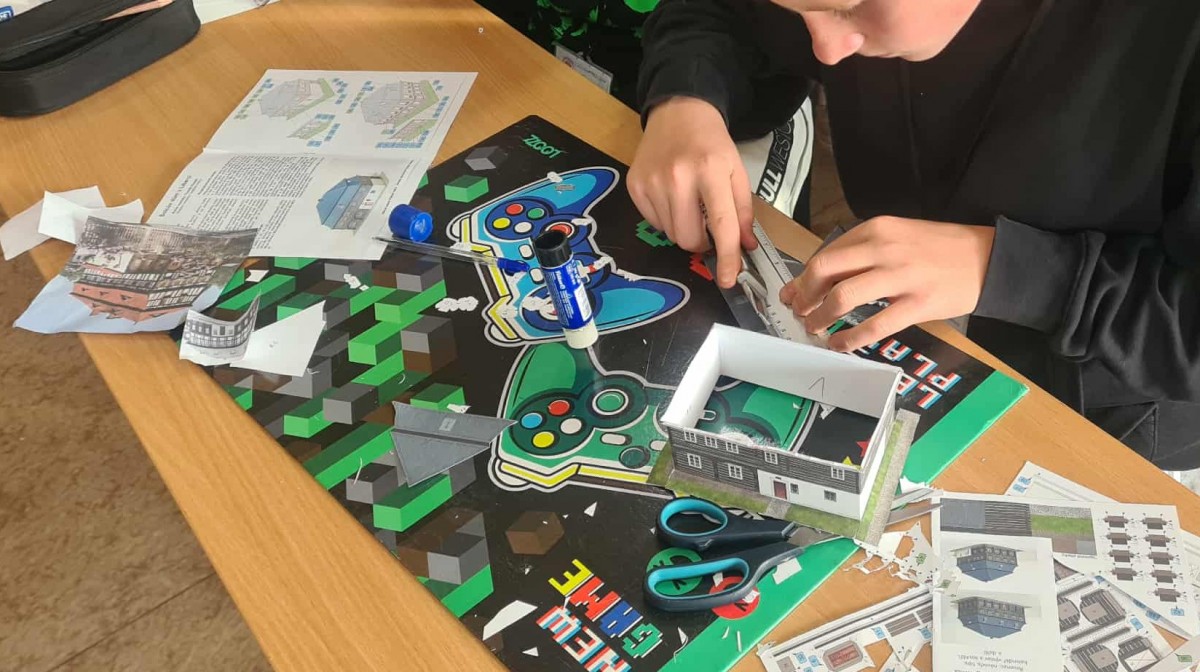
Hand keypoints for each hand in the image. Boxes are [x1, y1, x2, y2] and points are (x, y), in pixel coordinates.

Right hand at [627, 96, 756, 287]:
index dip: (727, 257)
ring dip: (684, 229)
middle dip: (702, 242)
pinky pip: (654, 222)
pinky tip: (671, 197)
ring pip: (671, 234)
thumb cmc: (712, 143)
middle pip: (689, 238)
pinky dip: (667, 219)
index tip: (729, 279)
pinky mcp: (634, 185)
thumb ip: (742, 211)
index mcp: (710, 171)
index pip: (721, 225)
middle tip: (708, 227)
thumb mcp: (737, 171)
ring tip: (689, 204)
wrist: (677, 112)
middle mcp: (677, 177)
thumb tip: (744, 247)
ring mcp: (652, 182)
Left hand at [780, 217, 995, 351]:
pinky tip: (841, 345)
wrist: (987, 257)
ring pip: (843, 298)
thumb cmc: (939, 248)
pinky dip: (850, 339)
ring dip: (821, 317)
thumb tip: (823, 277)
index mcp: (876, 229)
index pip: (826, 254)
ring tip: (815, 328)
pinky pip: (874, 325)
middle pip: (825, 271)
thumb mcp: (897, 236)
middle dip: (804, 295)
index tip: (792, 293)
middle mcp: (883, 249)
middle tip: (799, 311)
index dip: (803, 278)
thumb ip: (862, 251)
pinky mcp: (917, 304)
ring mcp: (901, 276)